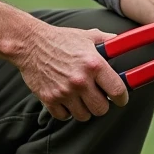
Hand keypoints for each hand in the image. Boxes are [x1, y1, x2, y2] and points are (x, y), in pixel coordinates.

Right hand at [13, 25, 129, 121]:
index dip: (122, 98)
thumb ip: (108, 41)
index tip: (120, 98)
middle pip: (101, 109)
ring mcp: (64, 92)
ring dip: (84, 109)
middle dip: (101, 104)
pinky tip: (66, 99)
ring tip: (80, 97)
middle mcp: (80, 80)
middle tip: (97, 96)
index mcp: (94, 64)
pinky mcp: (49, 99)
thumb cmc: (61, 39)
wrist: (30, 43)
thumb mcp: (88, 36)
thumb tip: (124, 43)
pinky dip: (66, 111)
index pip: (117, 91)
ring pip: (84, 116)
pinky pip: (64, 116)